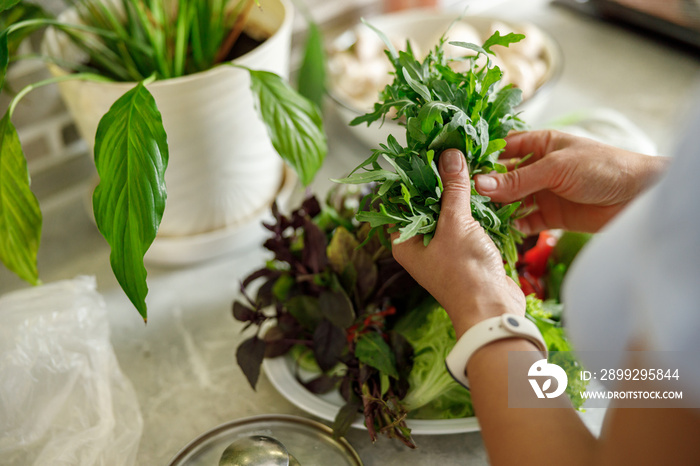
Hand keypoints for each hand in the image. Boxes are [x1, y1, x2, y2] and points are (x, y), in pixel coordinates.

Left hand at [391, 149, 524, 336]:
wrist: (493, 311)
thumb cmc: (465, 273)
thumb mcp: (456, 224)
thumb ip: (453, 188)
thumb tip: (449, 155)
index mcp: (404, 242)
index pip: (399, 201)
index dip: (410, 175)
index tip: (424, 150)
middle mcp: (419, 245)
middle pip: (424, 205)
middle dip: (438, 180)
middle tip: (449, 151)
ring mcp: (442, 249)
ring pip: (446, 213)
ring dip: (457, 192)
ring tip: (467, 162)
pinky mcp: (464, 251)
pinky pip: (464, 223)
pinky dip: (472, 208)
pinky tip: (481, 188)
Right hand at [474, 130, 668, 234]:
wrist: (639, 197)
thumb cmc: (604, 167)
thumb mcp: (556, 168)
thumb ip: (518, 179)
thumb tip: (480, 184)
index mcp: (539, 145)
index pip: (501, 148)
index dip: (480, 157)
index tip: (456, 168)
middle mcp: (537, 168)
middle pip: (502, 178)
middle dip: (483, 188)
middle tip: (459, 198)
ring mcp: (543, 193)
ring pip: (510, 201)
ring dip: (495, 209)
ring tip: (475, 217)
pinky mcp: (551, 217)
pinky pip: (524, 222)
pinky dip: (512, 227)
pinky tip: (499, 231)